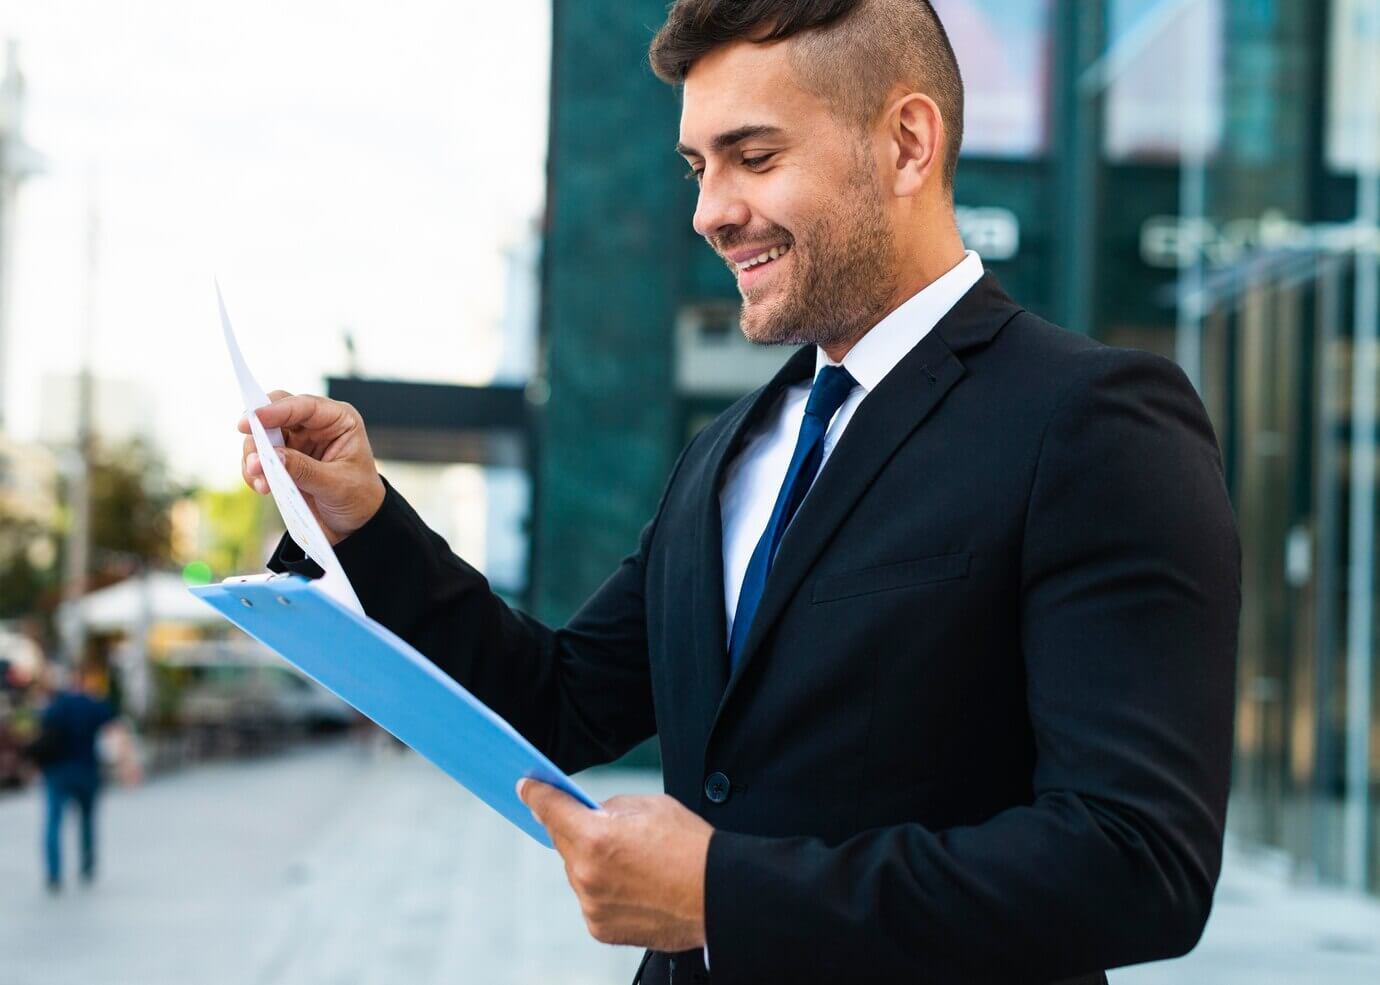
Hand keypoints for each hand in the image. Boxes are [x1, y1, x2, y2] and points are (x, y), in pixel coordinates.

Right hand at [238, 391, 385, 544]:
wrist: (355, 521)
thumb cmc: (358, 496)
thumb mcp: (336, 484)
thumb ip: (304, 469)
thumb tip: (271, 456)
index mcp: (338, 420)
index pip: (305, 406)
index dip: (277, 410)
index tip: (254, 419)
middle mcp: (315, 425)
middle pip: (276, 414)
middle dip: (259, 431)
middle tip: (252, 454)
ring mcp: (296, 441)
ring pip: (261, 436)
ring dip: (255, 456)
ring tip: (261, 481)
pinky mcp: (282, 458)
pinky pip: (259, 457)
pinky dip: (254, 471)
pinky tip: (262, 487)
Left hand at [517, 778, 712, 951]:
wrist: (719, 895)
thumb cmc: (692, 849)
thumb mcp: (650, 806)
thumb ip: (611, 808)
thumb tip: (592, 813)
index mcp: (595, 837)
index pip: (550, 809)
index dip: (537, 794)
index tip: (526, 788)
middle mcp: (586, 874)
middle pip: (563, 842)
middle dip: (578, 831)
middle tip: (609, 829)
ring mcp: (592, 905)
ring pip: (577, 872)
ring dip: (593, 863)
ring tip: (633, 863)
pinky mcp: (601, 928)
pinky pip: (591, 899)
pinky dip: (604, 890)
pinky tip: (635, 885)